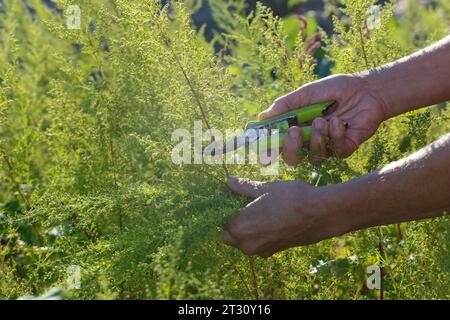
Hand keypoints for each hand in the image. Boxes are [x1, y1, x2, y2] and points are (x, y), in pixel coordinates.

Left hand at [223, 176, 341, 256]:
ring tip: (257, 209)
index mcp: (239, 227)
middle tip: (243, 202)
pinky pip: (255, 243)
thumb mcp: (264, 188)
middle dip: (232, 219)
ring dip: (244, 227)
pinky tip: (268, 219)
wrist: (321, 214)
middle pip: (228, 232)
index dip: (224, 203)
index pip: (220, 216)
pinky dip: (256, 233)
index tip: (231, 193)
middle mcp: (245, 244)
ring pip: (241, 240)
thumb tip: (228, 182)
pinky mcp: (271, 252)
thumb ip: (243, 187)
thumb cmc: (290, 197)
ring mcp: (259, 250)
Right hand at [259, 74, 386, 164]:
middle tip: (294, 131)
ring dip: (316, 139)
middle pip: (292, 159)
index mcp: (297, 128)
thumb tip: (262, 117)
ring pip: (314, 157)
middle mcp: (309, 141)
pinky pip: (335, 152)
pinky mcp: (345, 148)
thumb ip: (285, 105)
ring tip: (323, 120)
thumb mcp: (306, 93)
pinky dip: (335, 136)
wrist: (366, 89)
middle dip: (290, 148)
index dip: (269, 149)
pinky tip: (339, 122)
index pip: (278, 145)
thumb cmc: (334, 89)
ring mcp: (327, 147)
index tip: (265, 143)